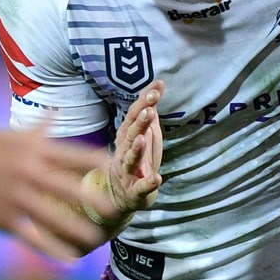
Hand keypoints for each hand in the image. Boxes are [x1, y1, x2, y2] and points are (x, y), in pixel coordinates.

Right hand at [0, 123, 111, 258]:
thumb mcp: (7, 133)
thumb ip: (36, 128)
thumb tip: (55, 111)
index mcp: (32, 149)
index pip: (75, 154)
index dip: (100, 163)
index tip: (119, 170)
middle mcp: (27, 172)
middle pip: (69, 188)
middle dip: (96, 200)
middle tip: (118, 210)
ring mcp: (14, 196)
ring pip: (54, 217)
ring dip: (77, 230)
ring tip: (97, 240)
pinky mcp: (2, 218)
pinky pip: (32, 236)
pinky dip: (52, 248)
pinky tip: (68, 259)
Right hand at [100, 81, 165, 222]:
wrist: (122, 195)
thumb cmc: (136, 159)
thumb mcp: (144, 132)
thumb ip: (148, 110)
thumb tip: (157, 84)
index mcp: (127, 136)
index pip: (134, 116)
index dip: (144, 103)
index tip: (156, 89)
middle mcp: (124, 151)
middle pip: (131, 135)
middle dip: (139, 123)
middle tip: (149, 111)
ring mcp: (127, 171)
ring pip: (130, 159)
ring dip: (136, 150)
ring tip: (142, 139)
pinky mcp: (134, 190)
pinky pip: (141, 187)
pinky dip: (148, 184)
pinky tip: (156, 179)